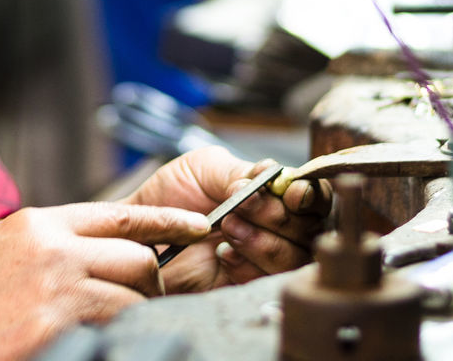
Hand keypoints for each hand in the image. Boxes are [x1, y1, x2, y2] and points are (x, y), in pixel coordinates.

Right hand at [0, 202, 209, 360]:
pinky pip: (113, 326)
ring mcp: (57, 286)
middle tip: (144, 303)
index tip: (200, 226)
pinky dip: (117, 335)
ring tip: (114, 328)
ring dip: (134, 315)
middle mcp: (53, 247)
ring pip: (132, 295)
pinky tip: (99, 340)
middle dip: (151, 283)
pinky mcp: (57, 324)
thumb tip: (96, 252)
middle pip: (137, 256)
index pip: (121, 214)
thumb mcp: (0, 254)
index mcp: (39, 223)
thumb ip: (50, 246)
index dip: (168, 220)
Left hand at [122, 146, 330, 292]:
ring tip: (227, 229)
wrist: (140, 230)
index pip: (313, 196)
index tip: (290, 194)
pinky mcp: (247, 285)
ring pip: (294, 257)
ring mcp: (263, 258)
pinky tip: (224, 256)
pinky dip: (248, 266)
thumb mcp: (205, 167)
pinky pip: (268, 282)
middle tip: (239, 208)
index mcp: (271, 193)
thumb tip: (272, 179)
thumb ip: (241, 172)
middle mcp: (275, 226)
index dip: (309, 195)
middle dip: (276, 216)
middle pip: (309, 228)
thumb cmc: (170, 194)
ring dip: (262, 241)